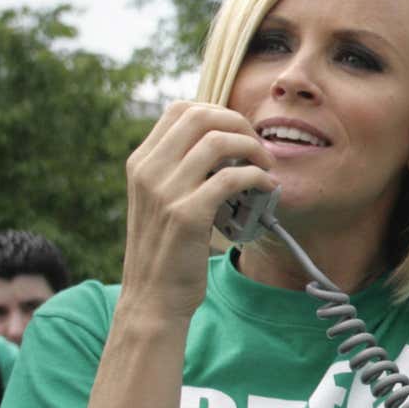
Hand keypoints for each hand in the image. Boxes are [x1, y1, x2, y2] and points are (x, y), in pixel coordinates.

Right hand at [119, 101, 275, 319]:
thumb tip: (221, 141)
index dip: (218, 112)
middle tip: (259, 145)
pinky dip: (257, 176)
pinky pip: (232, 177)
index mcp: (141, 162)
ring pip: (217, 141)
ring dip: (253, 147)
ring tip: (267, 165)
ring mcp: (164, 192)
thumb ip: (179, 170)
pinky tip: (268, 187)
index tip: (241, 132)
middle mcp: (147, 171)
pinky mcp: (186, 215)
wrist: (152, 297)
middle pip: (199, 116)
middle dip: (239, 123)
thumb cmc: (167, 248)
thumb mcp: (161, 200)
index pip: (180, 110)